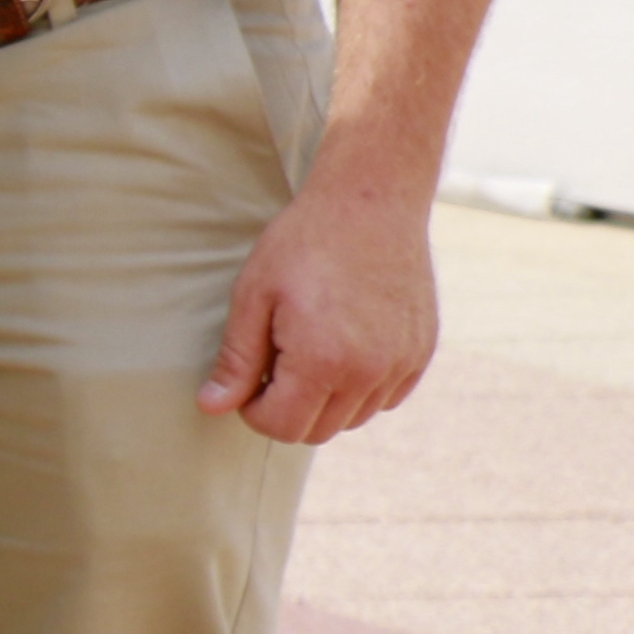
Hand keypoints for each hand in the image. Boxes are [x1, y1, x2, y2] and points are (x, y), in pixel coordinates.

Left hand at [202, 181, 440, 443]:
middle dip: (286, 409)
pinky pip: (385, 398)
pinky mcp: (422, 353)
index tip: (247, 378)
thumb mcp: (254, 296)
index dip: (252, 410)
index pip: (282, 427)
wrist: (371, 203)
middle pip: (318, 431)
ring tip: (305, 348)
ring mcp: (402, 365)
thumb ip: (236, 360)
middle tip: (272, 361)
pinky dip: (359, 387)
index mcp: (323, 362)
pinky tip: (341, 346)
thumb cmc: (303, 244)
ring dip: (323, 400)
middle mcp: (370, 373)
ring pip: (354, 418)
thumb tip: (212, 407)